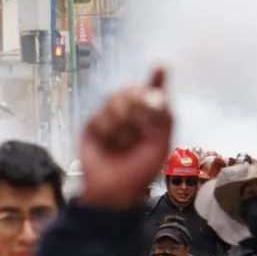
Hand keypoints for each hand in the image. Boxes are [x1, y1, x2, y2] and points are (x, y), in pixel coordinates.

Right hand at [81, 68, 171, 208]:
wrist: (114, 189)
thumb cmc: (140, 171)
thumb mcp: (160, 145)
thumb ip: (164, 118)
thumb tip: (159, 94)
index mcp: (149, 118)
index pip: (153, 93)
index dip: (156, 79)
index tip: (160, 67)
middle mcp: (129, 114)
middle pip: (131, 91)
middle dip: (136, 103)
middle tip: (140, 121)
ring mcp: (109, 118)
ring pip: (114, 101)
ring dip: (122, 122)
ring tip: (123, 142)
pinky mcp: (92, 126)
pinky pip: (99, 116)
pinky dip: (107, 131)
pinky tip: (109, 144)